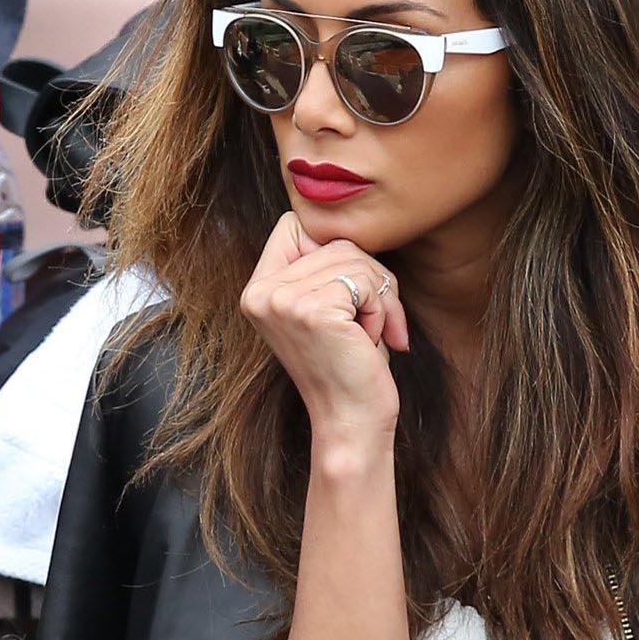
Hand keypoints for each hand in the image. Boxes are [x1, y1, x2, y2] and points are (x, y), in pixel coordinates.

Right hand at [238, 214, 410, 444]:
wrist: (351, 421)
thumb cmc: (349, 366)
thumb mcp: (327, 306)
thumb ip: (323, 266)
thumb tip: (347, 218)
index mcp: (257, 290)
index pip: (295, 225)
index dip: (333, 253)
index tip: (346, 297)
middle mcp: (260, 293)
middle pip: (333, 241)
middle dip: (369, 279)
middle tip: (372, 324)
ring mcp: (281, 300)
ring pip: (353, 258)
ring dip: (379, 297)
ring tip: (369, 335)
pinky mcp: (311, 310)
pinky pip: (365, 281)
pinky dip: (381, 309)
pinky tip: (368, 341)